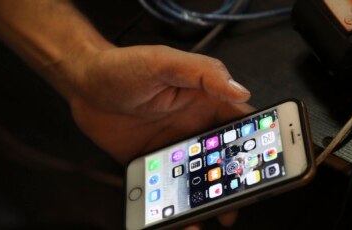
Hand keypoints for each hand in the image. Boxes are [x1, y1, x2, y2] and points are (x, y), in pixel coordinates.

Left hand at [52, 45, 252, 228]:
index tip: (269, 164)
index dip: (257, 143)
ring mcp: (174, 146)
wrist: (82, 86)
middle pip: (224, 156)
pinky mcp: (153, 162)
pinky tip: (179, 217)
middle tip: (239, 202)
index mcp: (205, 100)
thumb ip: (203, 72)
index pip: (242, 124)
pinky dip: (177, 203)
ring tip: (211, 217)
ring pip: (200, 177)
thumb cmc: (122, 67)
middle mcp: (193, 125)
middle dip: (236, 180)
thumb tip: (240, 91)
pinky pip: (170, 186)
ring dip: (209, 198)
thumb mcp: (164, 62)